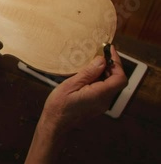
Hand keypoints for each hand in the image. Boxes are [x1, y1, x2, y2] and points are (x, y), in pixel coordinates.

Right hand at [26, 45, 127, 163]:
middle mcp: (104, 101)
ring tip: (93, 61)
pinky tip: (89, 74)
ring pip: (111, 85)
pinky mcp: (97, 105)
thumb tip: (102, 61)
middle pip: (117, 81)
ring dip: (105, 72)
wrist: (54, 124)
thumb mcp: (70, 85)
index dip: (117, 63)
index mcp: (99, 94)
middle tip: (101, 52)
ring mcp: (101, 104)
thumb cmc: (59, 105)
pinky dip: (100, 79)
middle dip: (111, 65)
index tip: (109, 50)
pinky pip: (104, 89)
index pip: (120, 78)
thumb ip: (88, 73)